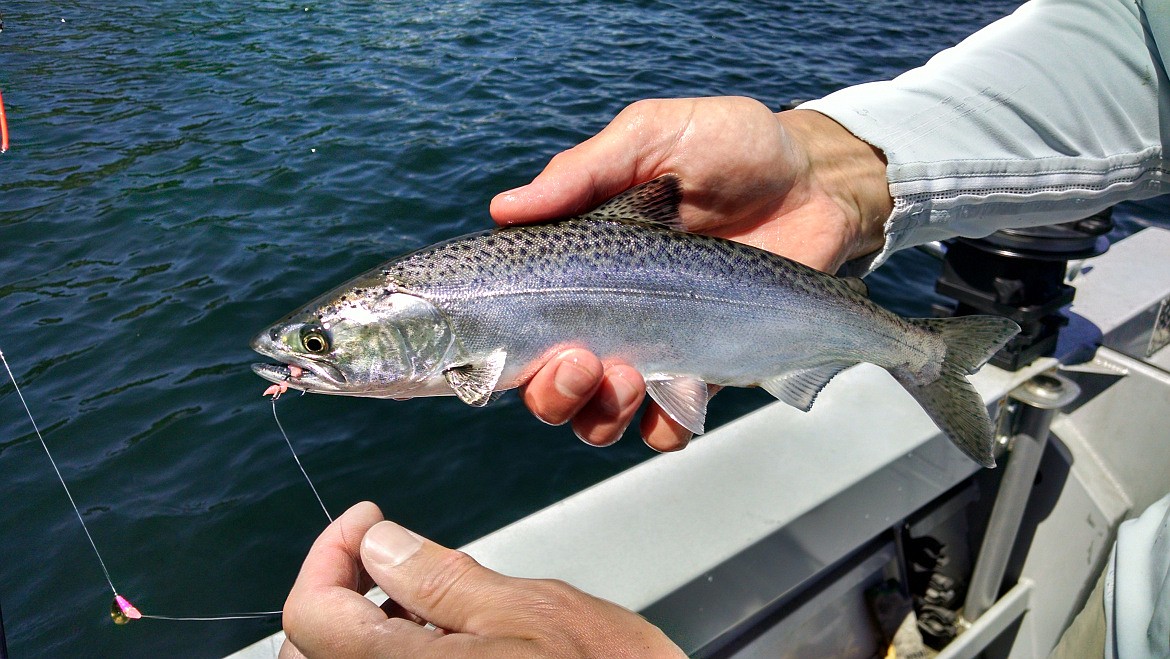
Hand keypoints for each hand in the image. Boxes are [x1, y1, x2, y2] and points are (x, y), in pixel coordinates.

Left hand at [281, 502, 682, 658]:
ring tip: (426, 592)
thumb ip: (440, 578)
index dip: (330, 554)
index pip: (311, 616)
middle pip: (315, 652)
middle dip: (341, 589)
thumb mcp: (531, 609)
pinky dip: (397, 651)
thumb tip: (380, 546)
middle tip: (386, 549)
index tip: (367, 521)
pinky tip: (443, 633)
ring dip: (367, 625)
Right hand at [491, 96, 891, 449]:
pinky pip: (670, 423)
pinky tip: (683, 395)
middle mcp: (606, 312)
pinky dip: (666, 425)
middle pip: (548, 384)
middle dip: (551, 391)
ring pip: (598, 415)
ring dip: (600, 412)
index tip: (511, 344)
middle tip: (581, 361)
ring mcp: (654, 346)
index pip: (518, 317)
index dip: (499, 344)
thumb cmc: (734, 147)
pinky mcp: (706, 369)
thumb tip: (503, 209)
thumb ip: (584, 172)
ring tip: (628, 377)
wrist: (818, 181)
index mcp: (579, 260)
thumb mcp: (653, 137)